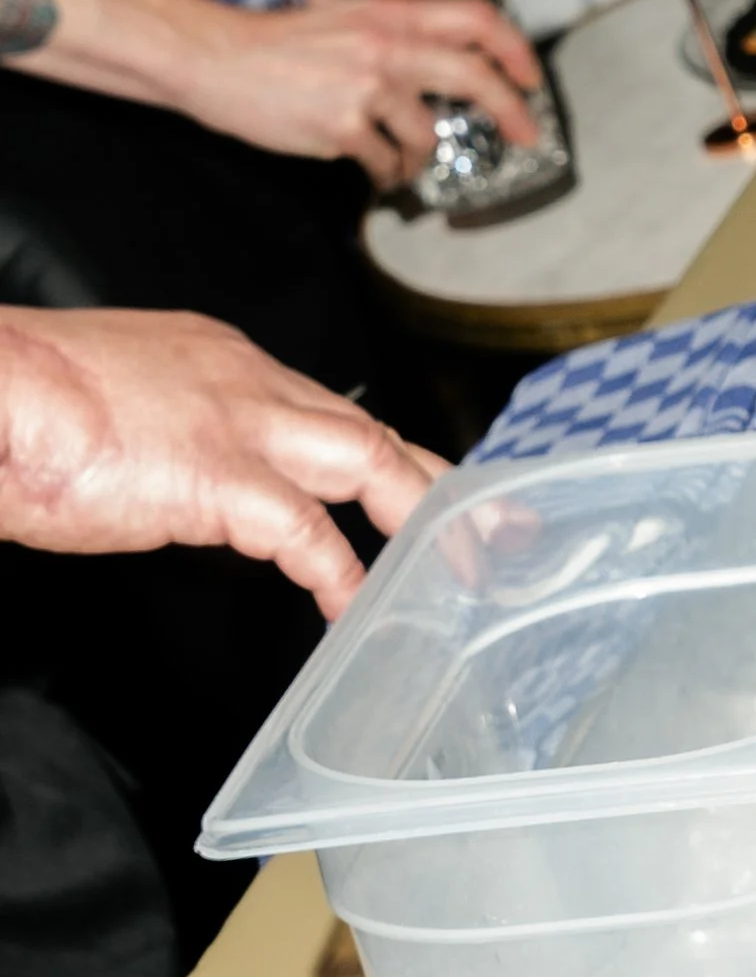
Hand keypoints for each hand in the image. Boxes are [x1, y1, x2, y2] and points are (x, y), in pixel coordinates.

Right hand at [0, 308, 443, 616]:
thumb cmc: (22, 404)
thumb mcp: (117, 412)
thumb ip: (168, 440)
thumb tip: (174, 482)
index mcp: (221, 362)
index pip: (325, 408)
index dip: (379, 453)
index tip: (414, 487)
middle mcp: (247, 380)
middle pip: (369, 429)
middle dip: (434, 481)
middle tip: (489, 524)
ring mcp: (241, 424)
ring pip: (372, 463)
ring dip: (424, 519)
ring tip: (463, 569)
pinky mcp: (222, 478)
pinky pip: (311, 536)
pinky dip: (345, 578)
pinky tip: (357, 614)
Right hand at [191, 0, 544, 189]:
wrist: (216, 57)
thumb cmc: (277, 44)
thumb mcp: (345, 20)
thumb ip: (397, 40)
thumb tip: (444, 72)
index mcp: (390, 15)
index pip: (474, 19)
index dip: (513, 48)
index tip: (530, 77)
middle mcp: (386, 47)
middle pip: (474, 76)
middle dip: (511, 110)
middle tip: (525, 134)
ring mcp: (367, 88)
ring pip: (426, 137)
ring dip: (417, 159)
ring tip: (396, 160)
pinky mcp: (344, 127)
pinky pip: (385, 164)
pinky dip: (383, 173)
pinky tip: (368, 166)